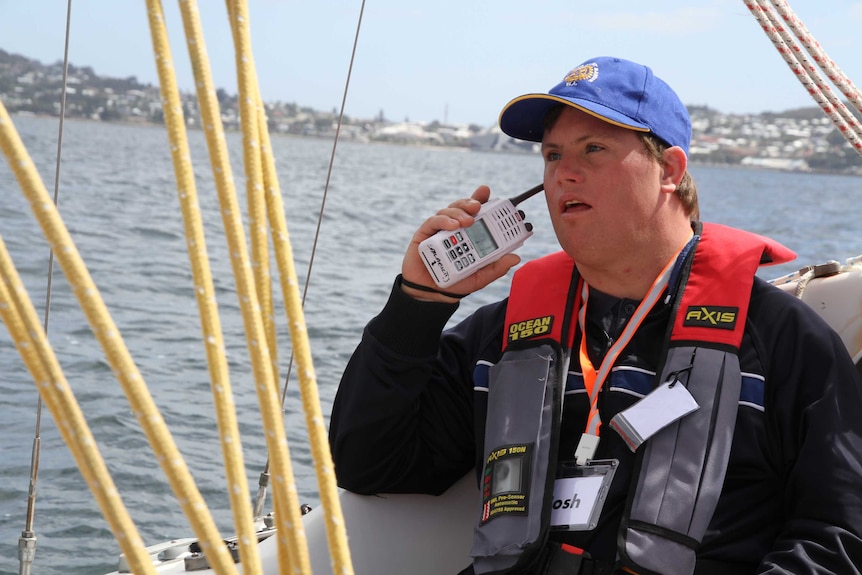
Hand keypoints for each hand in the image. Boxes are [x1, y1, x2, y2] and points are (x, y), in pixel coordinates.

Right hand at [400, 186, 520, 301]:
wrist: (432, 294)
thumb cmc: (457, 283)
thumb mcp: (480, 277)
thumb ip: (496, 268)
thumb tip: (515, 258)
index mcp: (468, 234)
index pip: (476, 212)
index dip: (481, 199)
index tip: (487, 192)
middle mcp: (454, 228)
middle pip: (462, 207)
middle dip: (471, 202)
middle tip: (478, 206)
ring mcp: (439, 230)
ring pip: (448, 211)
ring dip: (459, 212)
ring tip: (467, 221)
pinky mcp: (424, 235)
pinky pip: (433, 221)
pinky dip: (443, 220)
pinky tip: (452, 225)